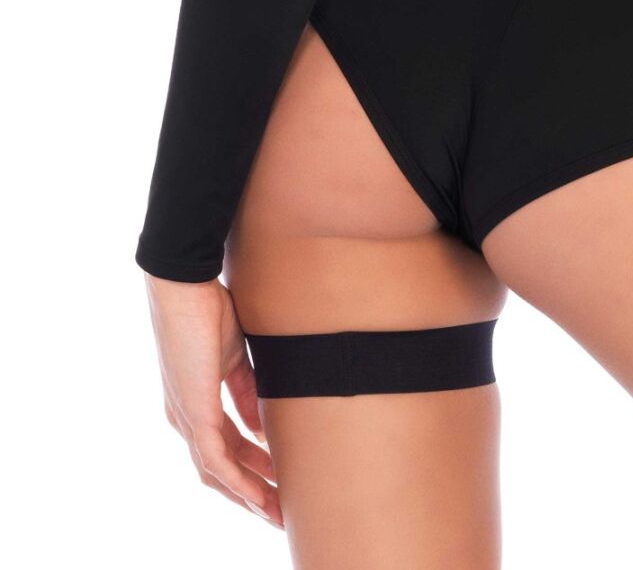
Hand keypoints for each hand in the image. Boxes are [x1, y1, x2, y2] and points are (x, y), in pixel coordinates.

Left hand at [143, 271, 282, 526]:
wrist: (184, 286)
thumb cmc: (207, 311)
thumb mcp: (235, 357)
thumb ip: (246, 391)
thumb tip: (260, 423)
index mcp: (195, 406)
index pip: (225, 451)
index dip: (251, 470)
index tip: (279, 482)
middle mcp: (186, 420)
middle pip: (219, 472)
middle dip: (252, 494)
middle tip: (282, 511)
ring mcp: (187, 419)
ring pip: (217, 474)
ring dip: (248, 496)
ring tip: (277, 512)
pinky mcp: (194, 413)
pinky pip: (216, 459)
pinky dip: (239, 480)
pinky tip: (259, 494)